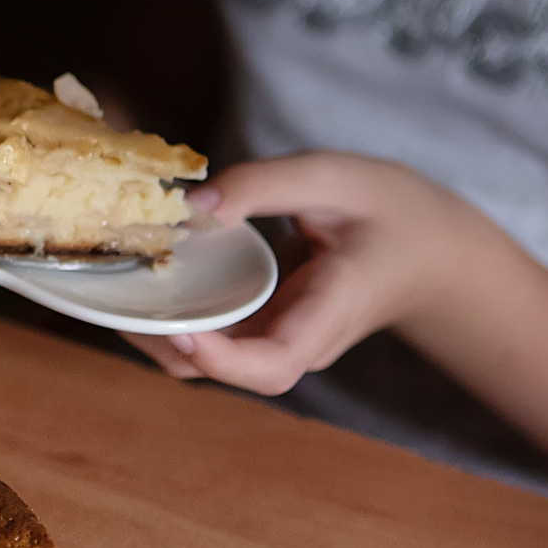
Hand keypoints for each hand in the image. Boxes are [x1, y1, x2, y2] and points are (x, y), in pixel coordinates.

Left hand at [124, 151, 486, 393]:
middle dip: (162, 341)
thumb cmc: (397, 213)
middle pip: (223, 370)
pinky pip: (213, 332)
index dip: (223, 358)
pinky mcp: (266, 326)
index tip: (181, 328)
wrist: (436, 254)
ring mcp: (281, 338)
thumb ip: (264, 184)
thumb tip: (191, 207)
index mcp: (331, 312)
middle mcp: (300, 340)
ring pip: (209, 358)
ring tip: (112, 282)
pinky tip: (145, 272)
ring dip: (157, 328)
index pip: (275, 363)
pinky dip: (174, 309)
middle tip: (110, 294)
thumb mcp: (336, 176)